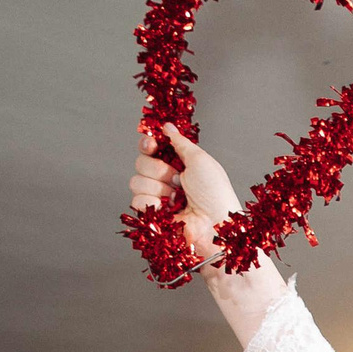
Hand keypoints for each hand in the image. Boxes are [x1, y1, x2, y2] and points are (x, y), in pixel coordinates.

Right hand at [130, 125, 240, 268]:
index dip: (148, 144)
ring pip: (136, 181)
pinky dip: (152, 203)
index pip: (151, 148)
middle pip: (140, 162)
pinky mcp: (152, 216)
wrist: (216, 225)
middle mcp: (165, 180)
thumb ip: (180, 141)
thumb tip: (166, 126)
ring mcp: (158, 198)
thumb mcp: (200, 160)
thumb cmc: (216, 194)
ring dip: (158, 187)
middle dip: (158, 169)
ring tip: (177, 197)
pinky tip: (168, 208)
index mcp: (178, 164)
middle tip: (177, 179)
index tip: (152, 144)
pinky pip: (137, 201)